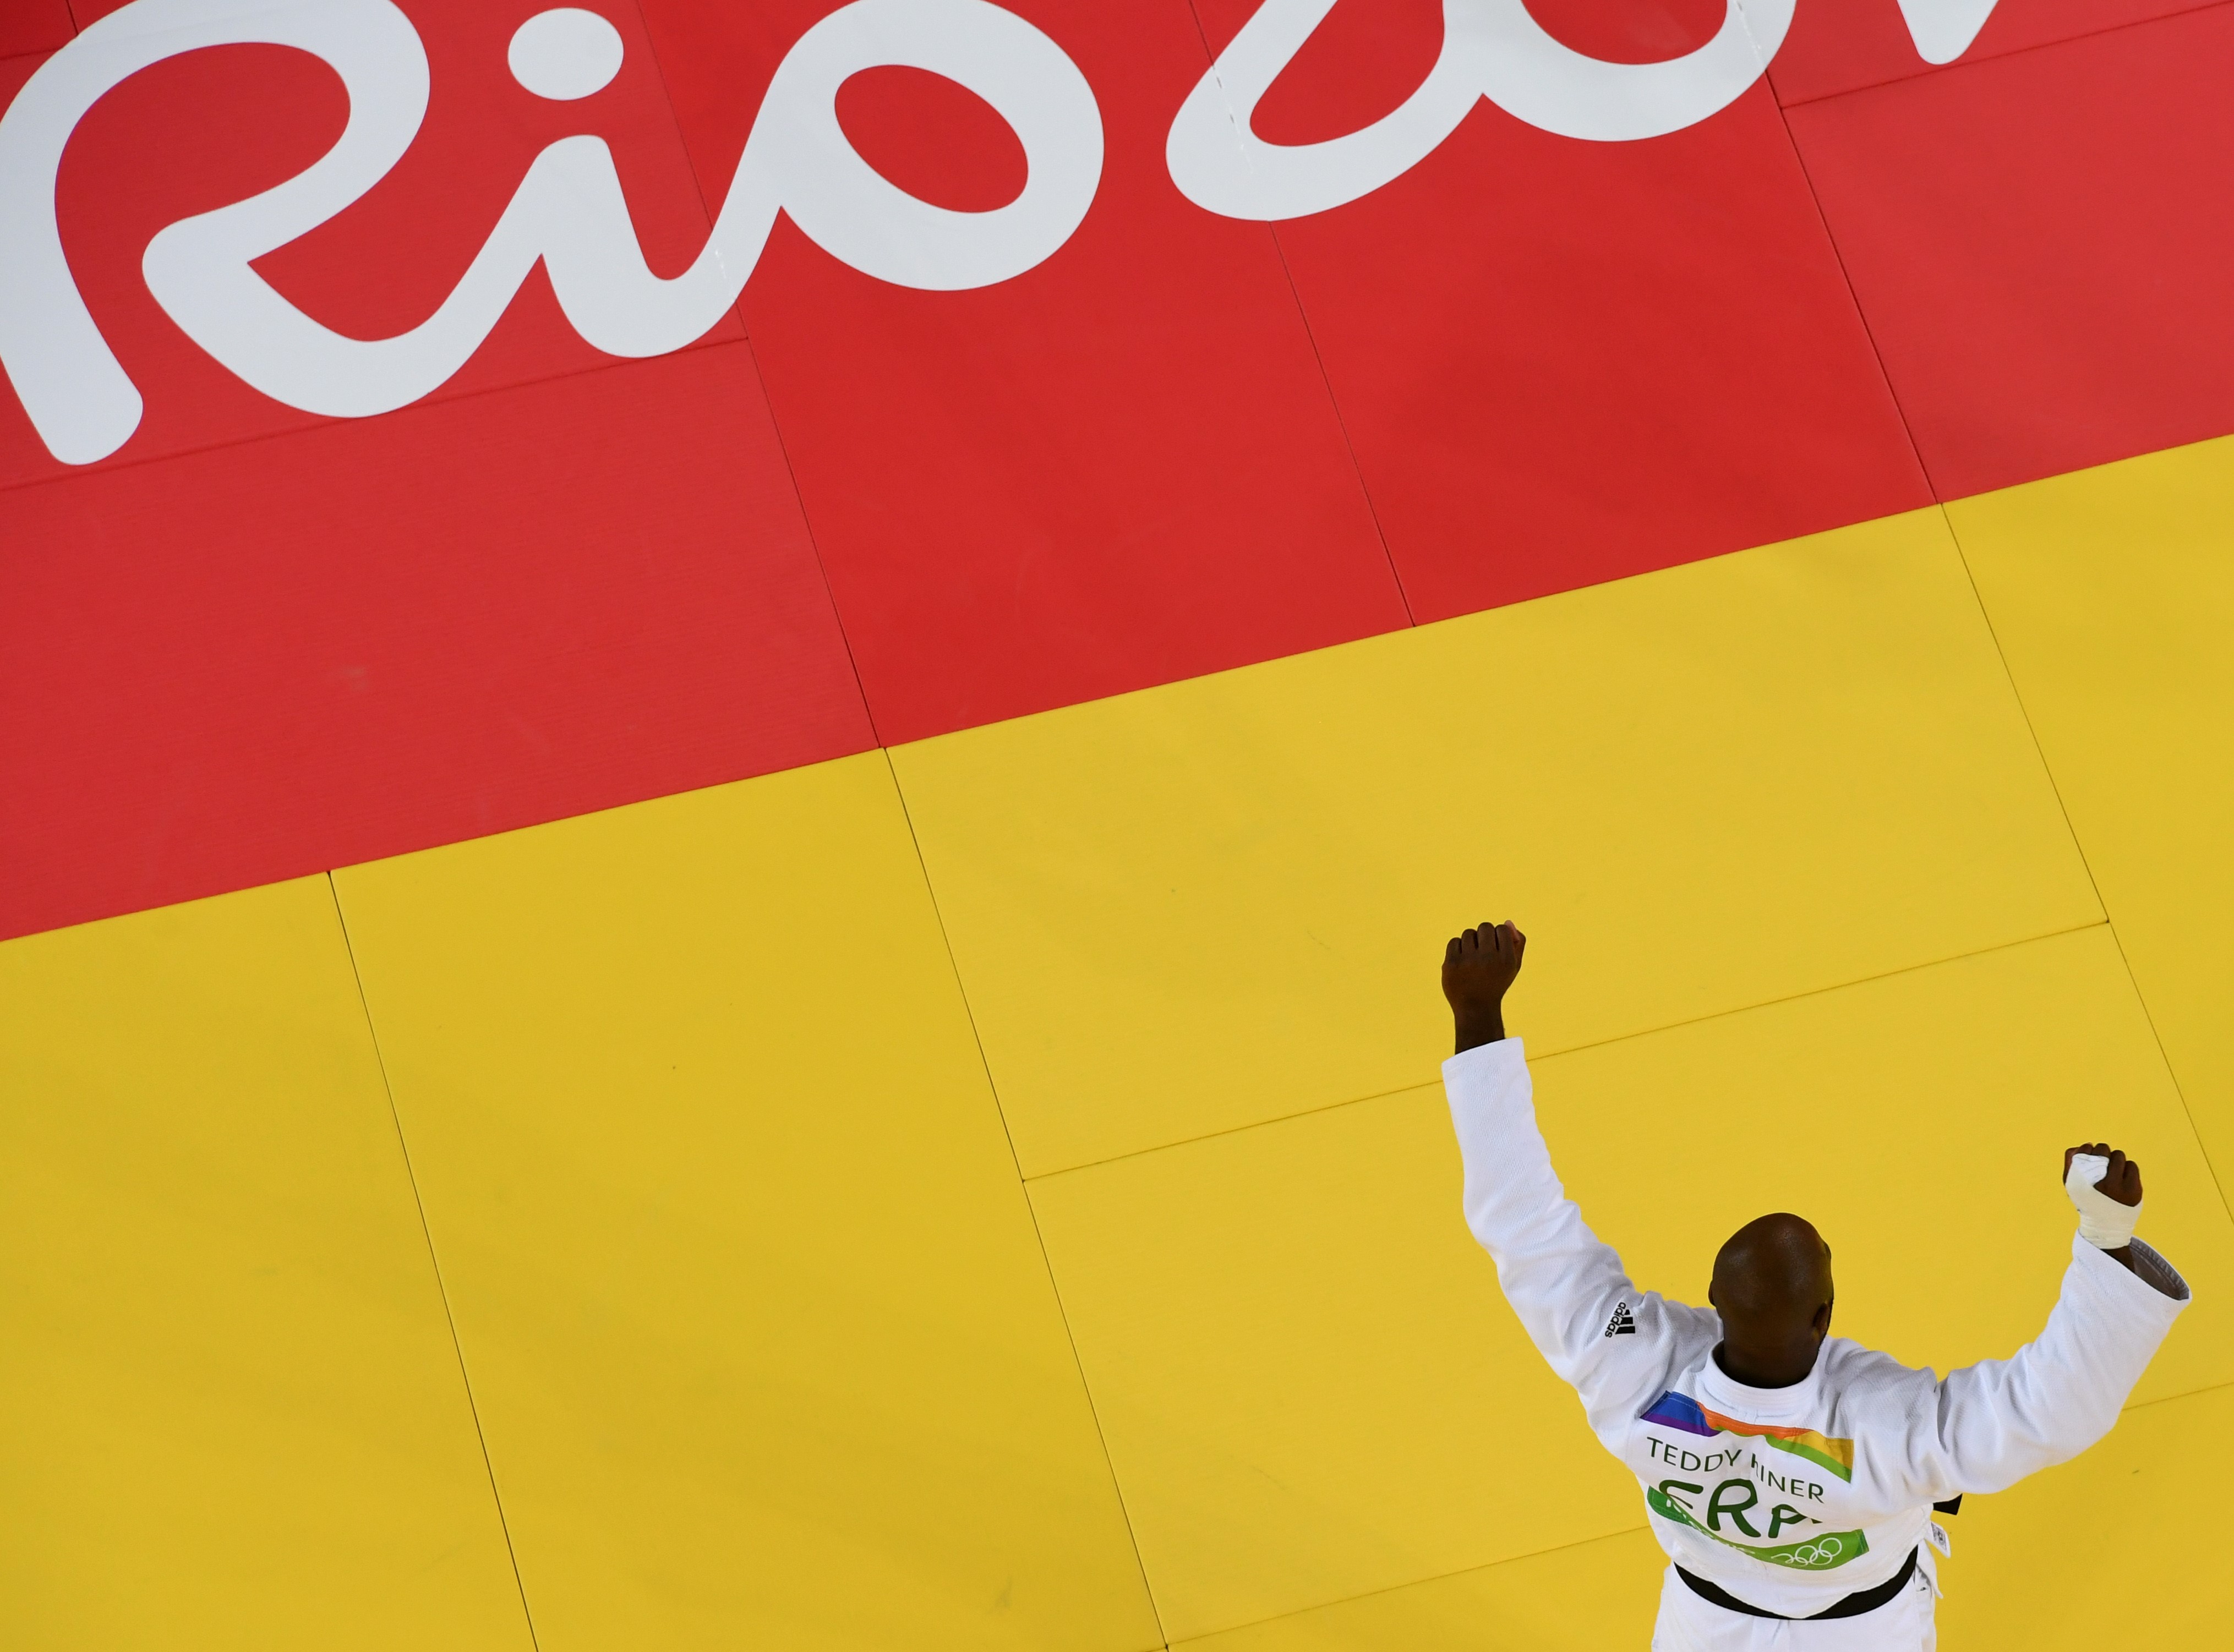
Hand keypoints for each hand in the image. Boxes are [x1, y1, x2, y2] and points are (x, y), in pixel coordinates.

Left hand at [1443, 920, 1525, 1053]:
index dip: (1498, 936)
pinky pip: (1454, 941)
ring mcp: (1468, 961)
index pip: (1502, 928)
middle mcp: (1488, 959)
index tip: (1496, 949)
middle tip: (1484, 951)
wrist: (1475, 1009)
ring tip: (1473, 958)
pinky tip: (1462, 961)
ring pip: (1468, 933)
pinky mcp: (1451, 964)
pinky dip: (1458, 949)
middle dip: (1484, 936)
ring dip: (1471, 942)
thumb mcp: (1514, 966)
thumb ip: (1517, 942)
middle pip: (1485, 927)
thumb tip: (1507, 922)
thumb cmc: (1496, 984)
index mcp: (1506, 960)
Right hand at [2063, 1142, 2141, 1205]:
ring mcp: (2120, 1187)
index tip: (2088, 1156)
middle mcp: (2102, 1184)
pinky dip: (2127, 1167)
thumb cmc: (2087, 1200)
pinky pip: (2132, 1165)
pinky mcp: (2134, 1189)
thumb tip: (2086, 1145)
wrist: (2106, 1226)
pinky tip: (2122, 1176)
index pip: (2085, 1150)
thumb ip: (2071, 1162)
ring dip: (2115, 1159)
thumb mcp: (2072, 1185)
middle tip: (2102, 1158)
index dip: (2086, 1149)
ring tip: (2112, 1170)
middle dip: (2102, 1151)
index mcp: (2083, 1181)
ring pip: (2119, 1155)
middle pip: (2103, 1149)